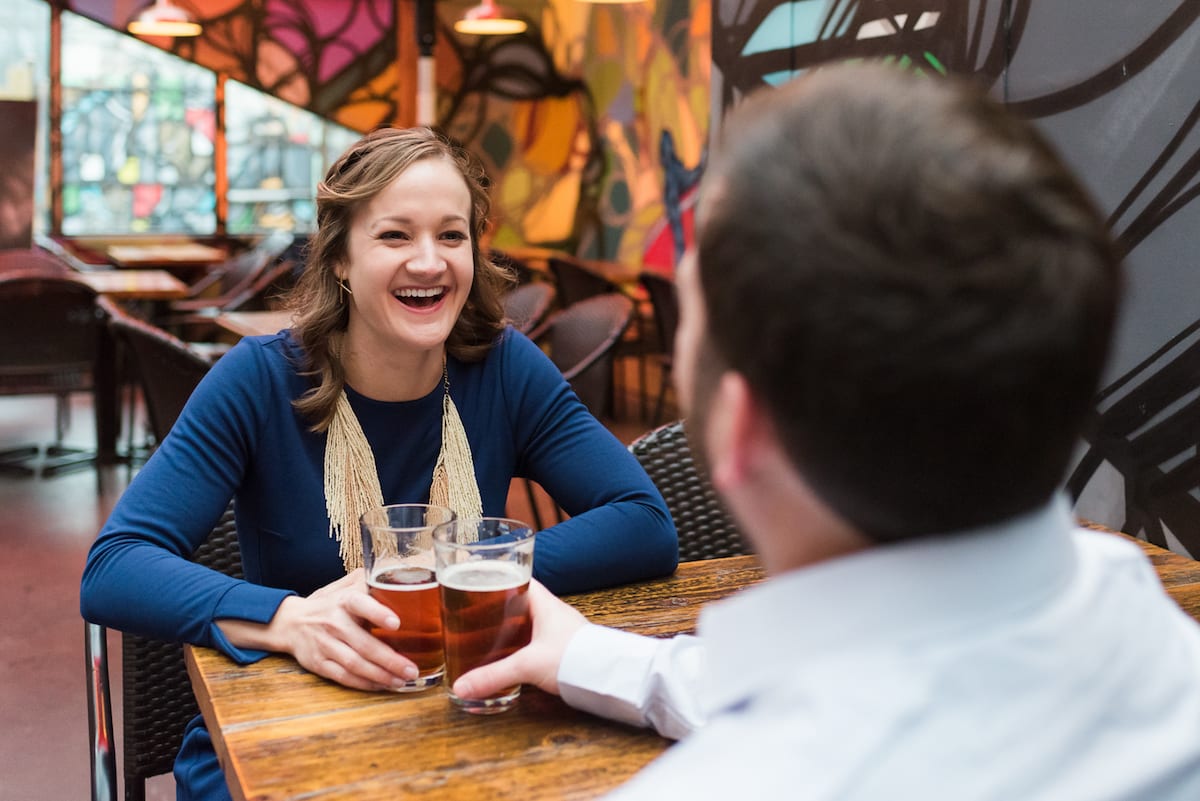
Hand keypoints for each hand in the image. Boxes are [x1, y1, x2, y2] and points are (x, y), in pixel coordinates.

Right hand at [224, 568, 419, 691]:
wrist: (289, 622)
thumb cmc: (328, 604)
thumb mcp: (343, 586)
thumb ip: (367, 581)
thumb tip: (398, 571)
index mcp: (343, 600)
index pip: (360, 604)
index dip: (377, 613)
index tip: (396, 623)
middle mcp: (334, 623)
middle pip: (363, 644)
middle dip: (390, 660)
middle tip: (412, 669)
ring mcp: (325, 645)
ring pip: (355, 664)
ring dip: (381, 675)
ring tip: (403, 681)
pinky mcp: (319, 663)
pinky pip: (344, 677)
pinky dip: (365, 684)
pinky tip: (382, 685)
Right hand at [450, 579, 587, 699]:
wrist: (609, 676)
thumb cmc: (576, 658)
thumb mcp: (527, 665)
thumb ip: (493, 675)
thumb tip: (461, 686)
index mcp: (544, 603)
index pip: (519, 579)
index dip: (500, 578)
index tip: (481, 581)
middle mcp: (553, 613)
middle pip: (521, 602)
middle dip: (500, 607)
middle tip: (477, 612)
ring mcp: (561, 630)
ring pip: (530, 622)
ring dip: (512, 627)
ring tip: (488, 634)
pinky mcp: (565, 648)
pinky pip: (539, 640)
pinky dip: (524, 644)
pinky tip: (514, 655)